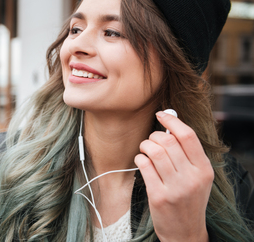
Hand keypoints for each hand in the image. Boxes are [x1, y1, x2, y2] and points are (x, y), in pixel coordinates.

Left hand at [134, 111, 213, 241]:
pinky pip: (144, 166)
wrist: (185, 232)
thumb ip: (187, 153)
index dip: (172, 121)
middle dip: (153, 136)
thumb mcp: (198, 177)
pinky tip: (141, 162)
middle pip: (167, 141)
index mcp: (204, 170)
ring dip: (145, 146)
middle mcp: (192, 178)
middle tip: (150, 141)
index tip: (161, 114)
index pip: (188, 136)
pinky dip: (139, 159)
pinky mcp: (159, 196)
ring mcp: (175, 188)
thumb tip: (169, 124)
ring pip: (154, 151)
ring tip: (145, 151)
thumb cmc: (189, 199)